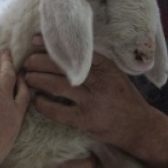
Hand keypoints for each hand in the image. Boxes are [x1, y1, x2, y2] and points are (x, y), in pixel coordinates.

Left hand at [24, 51, 167, 167]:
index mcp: (104, 66)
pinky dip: (43, 104)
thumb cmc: (121, 96)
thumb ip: (92, 63)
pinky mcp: (84, 121)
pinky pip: (56, 111)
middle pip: (60, 66)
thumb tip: (59, 51)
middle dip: (38, 62)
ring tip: (28, 77)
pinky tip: (37, 100)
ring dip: (37, 80)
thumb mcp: (112, 73)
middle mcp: (98, 81)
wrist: (139, 127)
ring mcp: (91, 101)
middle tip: (27, 62)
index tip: (34, 41)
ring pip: (55, 85)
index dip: (50, 45)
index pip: (73, 50)